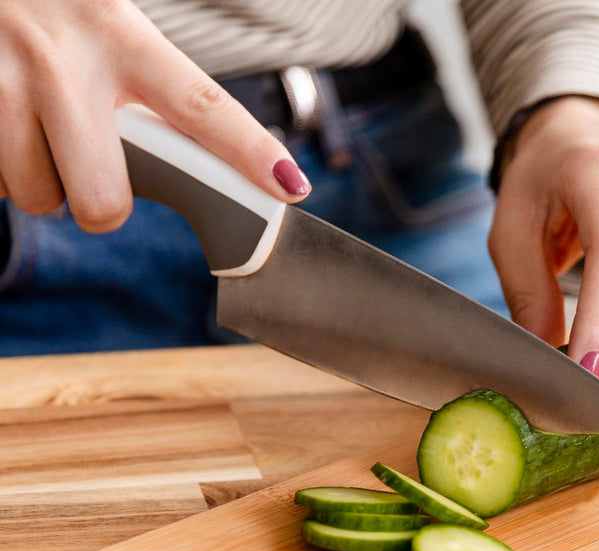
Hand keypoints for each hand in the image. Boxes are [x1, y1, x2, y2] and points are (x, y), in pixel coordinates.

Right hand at [0, 0, 309, 233]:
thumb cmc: (51, 8)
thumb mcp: (108, 23)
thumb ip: (148, 85)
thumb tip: (200, 166)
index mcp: (119, 33)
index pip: (199, 105)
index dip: (247, 152)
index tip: (290, 186)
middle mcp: (64, 59)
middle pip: (104, 200)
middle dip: (102, 203)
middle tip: (93, 166)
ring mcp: (3, 80)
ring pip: (42, 198)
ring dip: (44, 180)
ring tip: (38, 126)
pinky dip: (4, 168)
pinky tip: (7, 123)